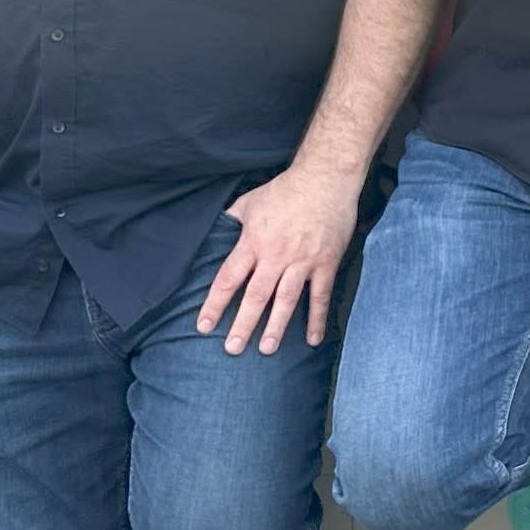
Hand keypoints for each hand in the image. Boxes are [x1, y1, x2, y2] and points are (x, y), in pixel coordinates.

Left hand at [197, 164, 363, 353]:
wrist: (324, 180)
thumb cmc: (285, 190)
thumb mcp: (249, 202)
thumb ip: (232, 221)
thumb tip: (215, 231)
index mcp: (253, 242)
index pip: (228, 279)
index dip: (215, 304)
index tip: (204, 326)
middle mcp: (276, 256)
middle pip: (256, 296)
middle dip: (243, 324)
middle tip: (232, 349)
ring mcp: (302, 261)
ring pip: (286, 300)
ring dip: (276, 326)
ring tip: (267, 349)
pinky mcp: (325, 263)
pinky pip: (320, 295)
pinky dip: (316, 318)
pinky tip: (311, 338)